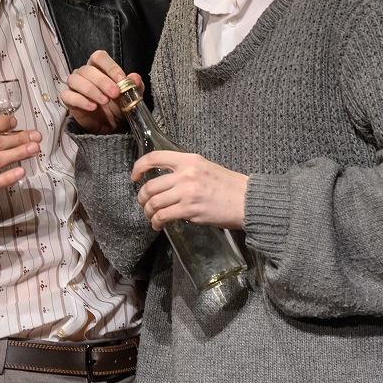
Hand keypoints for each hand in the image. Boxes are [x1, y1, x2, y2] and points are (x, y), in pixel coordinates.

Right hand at [60, 50, 142, 134]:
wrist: (111, 125)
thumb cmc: (119, 104)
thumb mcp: (130, 95)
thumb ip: (133, 85)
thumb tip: (135, 78)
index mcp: (99, 67)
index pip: (99, 57)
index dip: (110, 67)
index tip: (121, 80)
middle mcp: (84, 73)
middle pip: (88, 70)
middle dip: (102, 81)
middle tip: (115, 93)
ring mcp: (75, 86)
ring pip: (75, 80)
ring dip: (91, 90)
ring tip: (104, 101)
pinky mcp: (69, 99)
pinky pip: (68, 95)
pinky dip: (80, 100)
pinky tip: (92, 107)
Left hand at [132, 151, 247, 229]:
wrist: (247, 200)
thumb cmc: (229, 186)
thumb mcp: (206, 168)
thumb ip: (186, 172)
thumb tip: (168, 184)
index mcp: (189, 160)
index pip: (155, 157)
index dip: (139, 166)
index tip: (135, 176)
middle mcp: (186, 174)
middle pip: (150, 185)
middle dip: (142, 198)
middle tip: (144, 205)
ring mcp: (187, 192)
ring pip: (154, 202)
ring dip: (148, 212)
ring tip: (152, 218)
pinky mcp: (190, 210)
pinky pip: (163, 216)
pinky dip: (156, 222)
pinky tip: (158, 225)